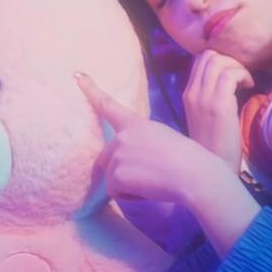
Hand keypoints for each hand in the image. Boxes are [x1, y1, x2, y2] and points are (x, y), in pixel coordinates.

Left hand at [79, 73, 262, 255]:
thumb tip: (131, 158)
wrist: (195, 174)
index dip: (91, 90)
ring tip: (153, 182)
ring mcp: (118, 154)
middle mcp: (123, 136)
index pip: (108, 105)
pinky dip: (130, 196)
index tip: (77, 75)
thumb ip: (141, 141)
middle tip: (146, 177)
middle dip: (119, 171)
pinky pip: (115, 191)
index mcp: (136, 123)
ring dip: (129, 185)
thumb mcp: (162, 138)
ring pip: (112, 178)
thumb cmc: (188, 160)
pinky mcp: (116, 174)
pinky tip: (149, 190)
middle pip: (106, 157)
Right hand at [181, 50, 253, 170]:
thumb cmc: (212, 146)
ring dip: (237, 67)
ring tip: (245, 82)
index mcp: (187, 95)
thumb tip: (226, 80)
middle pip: (208, 56)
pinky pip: (230, 75)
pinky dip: (243, 75)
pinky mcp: (218, 105)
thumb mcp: (203, 117)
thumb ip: (208, 97)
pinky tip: (249, 87)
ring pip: (219, 61)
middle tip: (240, 76)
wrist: (211, 168)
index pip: (199, 61)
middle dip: (229, 60)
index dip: (220, 60)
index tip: (232, 75)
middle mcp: (192, 93)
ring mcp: (203, 98)